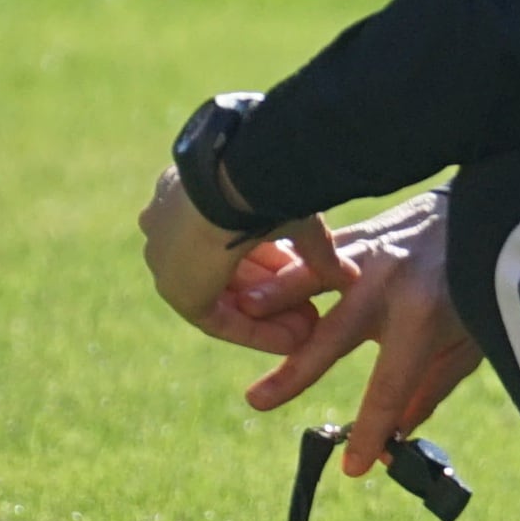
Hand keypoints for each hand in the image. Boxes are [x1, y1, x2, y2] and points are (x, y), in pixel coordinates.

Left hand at [137, 162, 341, 333]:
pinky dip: (255, 332)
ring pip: (226, 299)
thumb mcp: (298, 215)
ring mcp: (169, 261)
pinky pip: (219, 320)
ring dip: (269, 317)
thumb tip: (350, 274)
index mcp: (190, 198)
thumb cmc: (266, 182)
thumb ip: (318, 248)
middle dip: (275, 294)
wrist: (235, 179)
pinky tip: (292, 341)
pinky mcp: (176, 291)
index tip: (307, 277)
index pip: (235, 240)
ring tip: (310, 331)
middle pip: (230, 273)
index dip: (276, 262)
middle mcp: (171, 230)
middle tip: (313, 313)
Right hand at [227, 196, 486, 478]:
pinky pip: (314, 255)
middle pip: (335, 334)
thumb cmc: (481, 284)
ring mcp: (372, 252)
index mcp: (425, 316)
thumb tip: (395, 434)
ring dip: (277, 296)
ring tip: (243, 310)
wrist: (487, 210)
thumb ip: (431, 388)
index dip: (372, 430)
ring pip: (313, 278)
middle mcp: (392, 283)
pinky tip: (251, 281)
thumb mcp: (471, 342)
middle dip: (296, 371)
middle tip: (258, 400)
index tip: (353, 467)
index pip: (390, 386)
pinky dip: (283, 269)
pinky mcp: (358, 234)